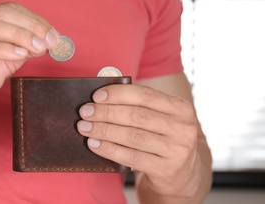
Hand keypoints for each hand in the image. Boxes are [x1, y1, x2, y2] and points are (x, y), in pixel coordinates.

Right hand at [0, 2, 58, 123]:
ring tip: (38, 47)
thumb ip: (23, 49)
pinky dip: (1, 48)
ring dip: (19, 35)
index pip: (10, 9)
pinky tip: (19, 54)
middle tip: (50, 40)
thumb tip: (47, 42)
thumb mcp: (5, 60)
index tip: (54, 34)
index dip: (35, 20)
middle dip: (31, 26)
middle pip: (1, 13)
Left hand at [77, 84, 199, 197]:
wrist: (180, 175)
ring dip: (104, 130)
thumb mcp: (160, 119)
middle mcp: (183, 128)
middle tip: (85, 112)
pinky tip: (94, 144)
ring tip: (85, 127)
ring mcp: (177, 150)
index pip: (146, 95)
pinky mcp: (166, 169)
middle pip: (137, 116)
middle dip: (106, 112)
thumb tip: (102, 96)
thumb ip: (139, 105)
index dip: (119, 94)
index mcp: (181, 108)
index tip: (96, 96)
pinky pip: (131, 157)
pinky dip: (109, 149)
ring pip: (132, 136)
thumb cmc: (162, 138)